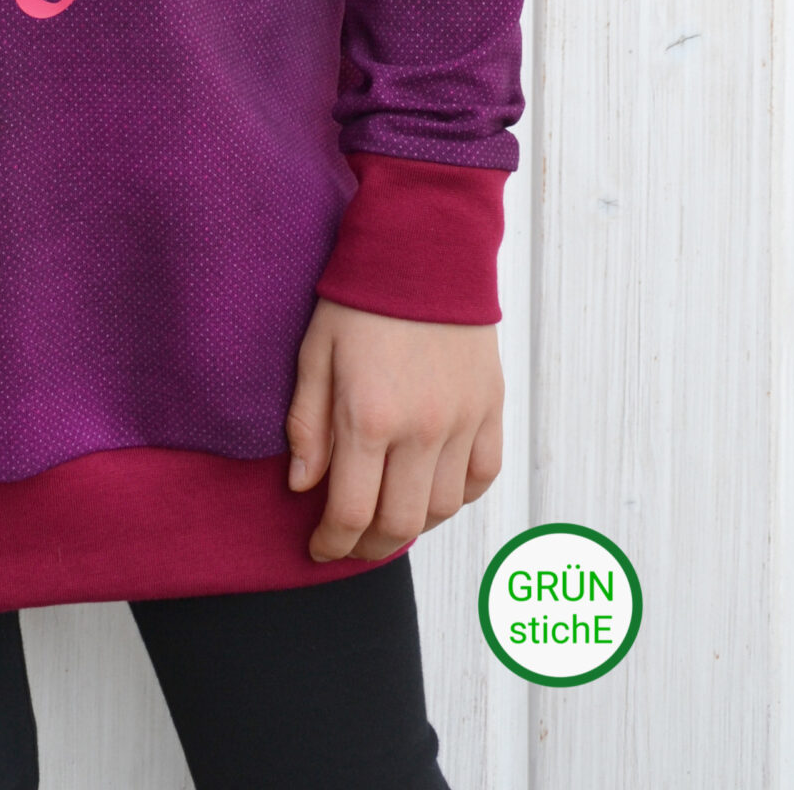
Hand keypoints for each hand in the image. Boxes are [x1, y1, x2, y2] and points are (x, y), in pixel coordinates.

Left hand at [285, 302, 503, 561]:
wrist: (425, 246)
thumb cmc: (361, 296)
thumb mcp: (314, 352)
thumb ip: (307, 424)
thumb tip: (302, 487)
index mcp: (369, 416)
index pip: (351, 512)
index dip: (332, 544)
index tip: (319, 548)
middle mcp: (421, 428)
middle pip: (399, 524)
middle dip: (367, 546)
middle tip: (349, 541)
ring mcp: (463, 420)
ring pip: (442, 509)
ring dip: (411, 525)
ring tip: (387, 516)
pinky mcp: (491, 407)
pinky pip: (482, 477)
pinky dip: (457, 496)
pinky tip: (431, 488)